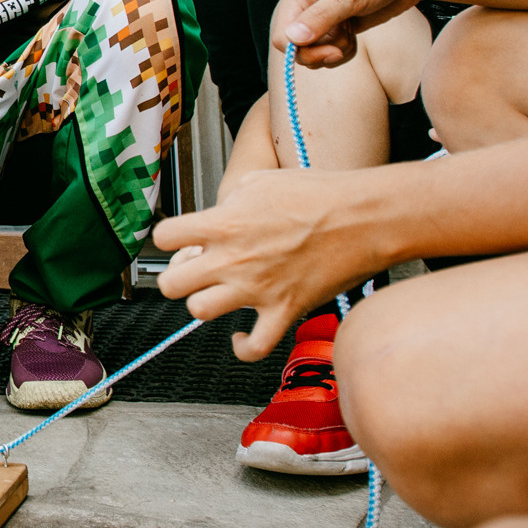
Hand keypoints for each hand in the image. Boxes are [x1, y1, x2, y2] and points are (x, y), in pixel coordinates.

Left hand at [153, 168, 379, 358]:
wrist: (364, 216)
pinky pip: (252, 347)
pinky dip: (242, 346)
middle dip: (176, 278)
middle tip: (192, 272)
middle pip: (171, 284)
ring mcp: (256, 289)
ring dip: (204, 304)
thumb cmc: (319, 194)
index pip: (164, 236)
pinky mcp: (284, 311)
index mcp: (224, 223)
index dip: (167, 238)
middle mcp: (233, 259)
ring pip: (199, 312)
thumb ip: (230, 199)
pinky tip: (241, 335)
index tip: (177, 240)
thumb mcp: (261, 180)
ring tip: (217, 295)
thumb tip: (220, 209)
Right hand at [270, 0, 430, 68]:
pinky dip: (342, 52)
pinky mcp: (334, 28)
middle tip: (345, 43)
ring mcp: (319, 19)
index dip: (303, 51)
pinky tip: (354, 37)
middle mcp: (303, 7)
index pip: (282, 36)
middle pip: (295, 49)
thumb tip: (292, 38)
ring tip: (351, 34)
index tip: (334, 50)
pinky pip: (328, 53)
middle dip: (321, 53)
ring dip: (334, 52)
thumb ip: (321, 17)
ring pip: (312, 54)